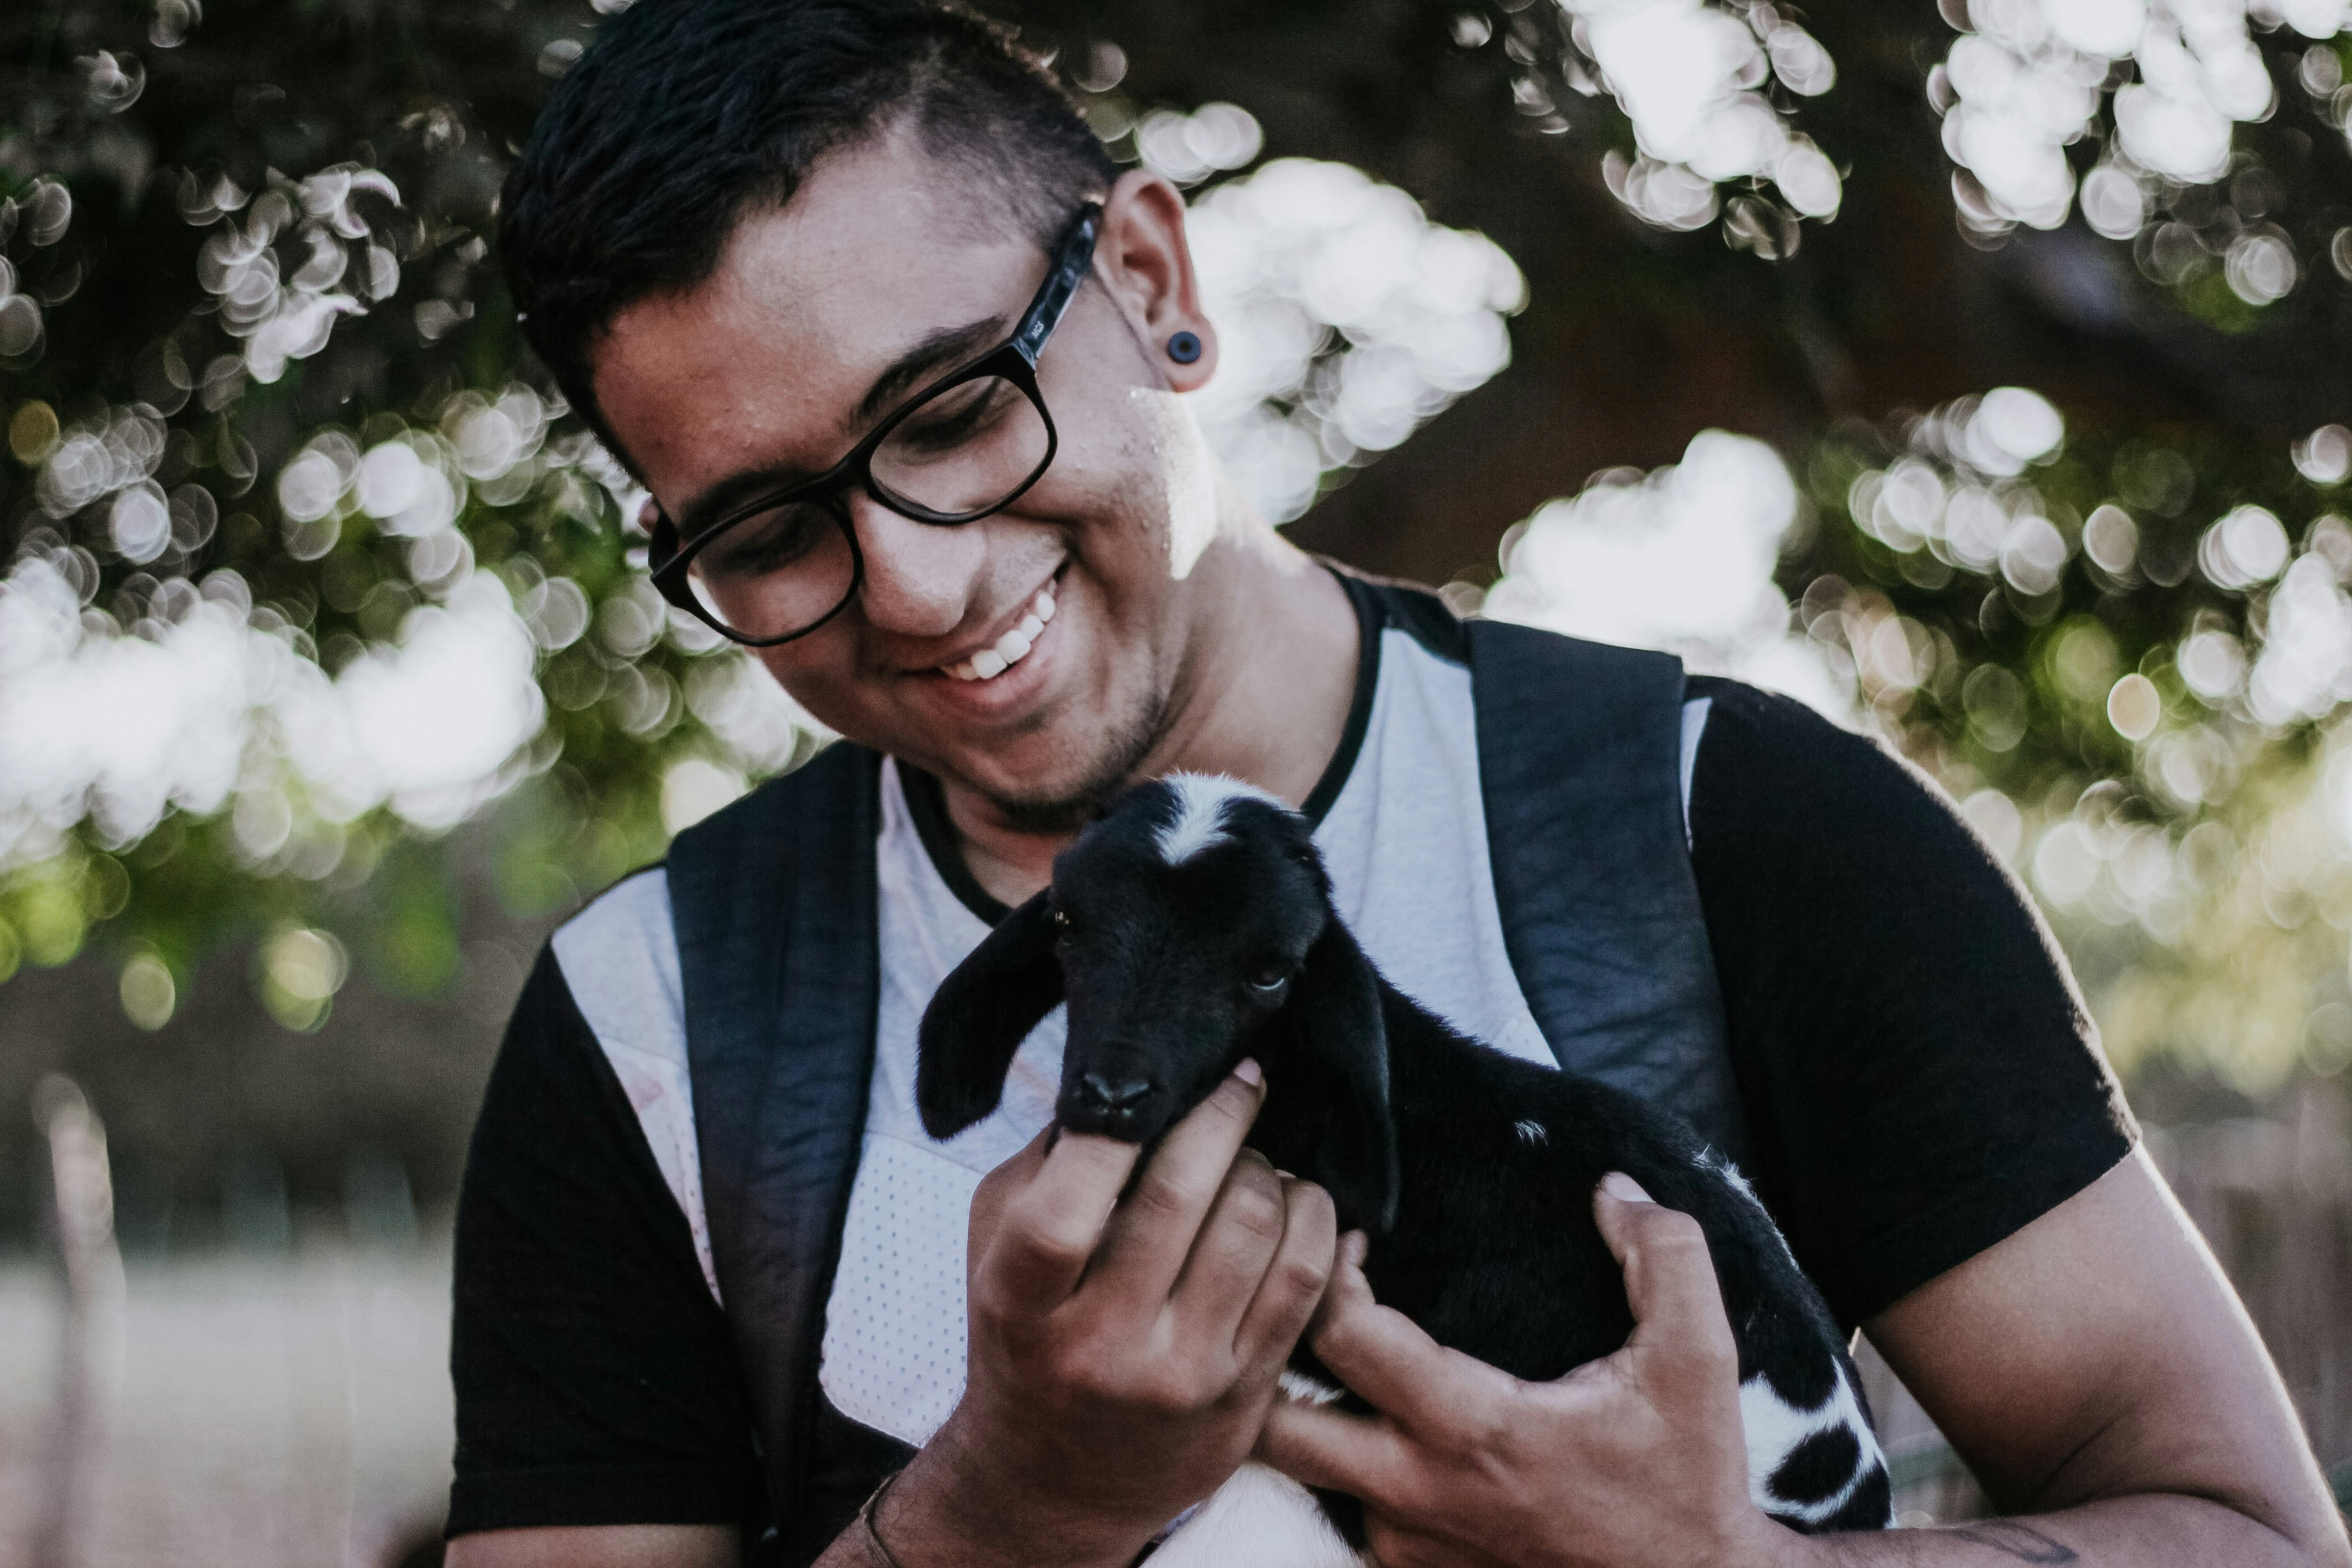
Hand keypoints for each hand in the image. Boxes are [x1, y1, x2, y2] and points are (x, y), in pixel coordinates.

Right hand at [888, 1062, 1339, 1567]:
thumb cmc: (1027, 1335)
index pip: (1072, 1199)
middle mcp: (1101, 1343)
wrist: (1054, 1479)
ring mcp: (1181, 1374)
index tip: (1175, 1072)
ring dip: (1270, 1168)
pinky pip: (1306, 1280)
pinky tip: (1295, 1201)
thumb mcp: (995, 1249)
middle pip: (1183, 1198)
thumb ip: (1047, 1164)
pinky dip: (1312, 1218)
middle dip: (1224, 1119)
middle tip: (1238, 1088)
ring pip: (1258, 1228)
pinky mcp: (1245, 1394)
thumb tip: (1130, 1082)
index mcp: (1023, 1299)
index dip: (1132, 1121)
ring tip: (1255, 1158)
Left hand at [1257, 1174, 1800, 1567]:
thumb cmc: (1686, 1479)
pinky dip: (1348, 1464)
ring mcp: (1409, 1543)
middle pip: (1277, 1424)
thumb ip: (1664, 1254)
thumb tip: (1613, 1189)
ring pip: (1304, 1473)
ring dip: (1302, 1412)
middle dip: (1269, 1356)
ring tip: (1330, 1357)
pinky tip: (1382, 1424)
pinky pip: (1345, 1511)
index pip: (1345, 1338)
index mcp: (1475, 1428)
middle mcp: (1420, 1493)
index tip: (1355, 1241)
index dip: (1333, 1272)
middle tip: (1304, 1301)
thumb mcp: (1698, 1358)